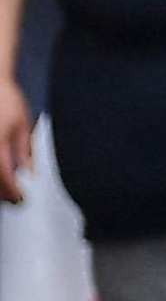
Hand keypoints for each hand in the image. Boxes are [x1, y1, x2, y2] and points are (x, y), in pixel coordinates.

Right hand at [0, 79, 29, 206]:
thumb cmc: (6, 100)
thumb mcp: (21, 126)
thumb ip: (24, 152)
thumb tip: (28, 173)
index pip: (3, 175)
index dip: (12, 191)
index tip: (21, 198)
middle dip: (2, 192)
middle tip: (14, 199)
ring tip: (5, 190)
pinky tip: (0, 175)